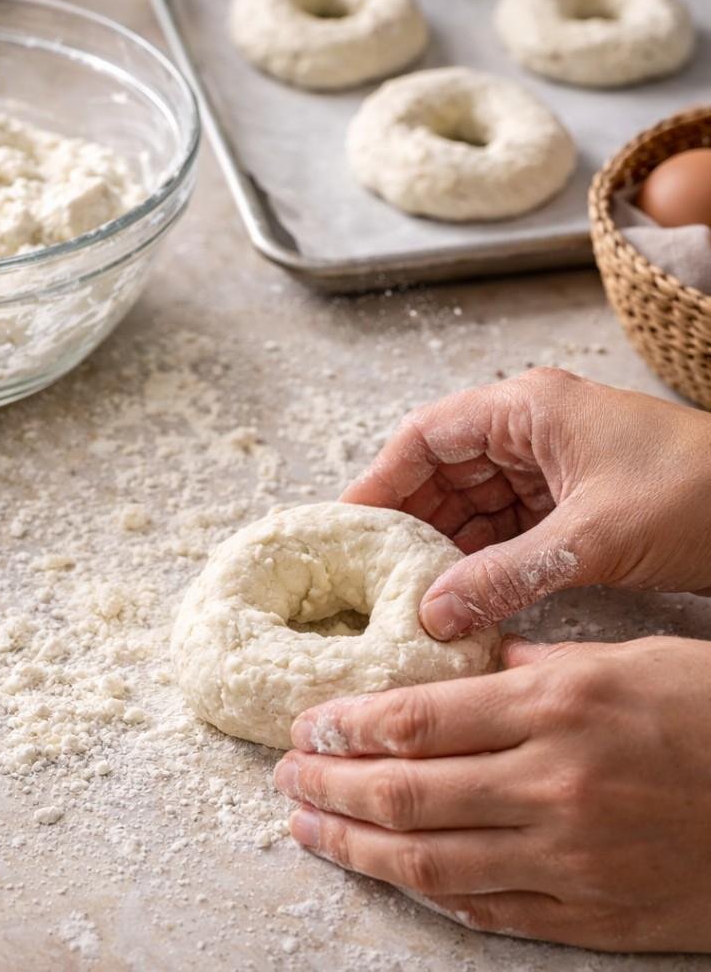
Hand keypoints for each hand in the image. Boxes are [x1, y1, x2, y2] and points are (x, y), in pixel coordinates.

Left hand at [274, 635, 710, 951]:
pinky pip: (488, 910)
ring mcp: (570, 860)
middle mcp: (552, 786)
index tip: (304, 724)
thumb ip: (532, 667)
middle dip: (330, 784)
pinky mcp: (593, 914)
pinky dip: (427, 891)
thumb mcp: (623, 660)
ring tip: (309, 827)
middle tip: (286, 775)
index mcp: (555, 709)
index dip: (345, 726)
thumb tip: (463, 664)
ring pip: (430, 860)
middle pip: (406, 793)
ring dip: (356, 846)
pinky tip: (389, 872)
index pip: (416, 720)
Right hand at [341, 368, 710, 639]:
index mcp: (526, 409)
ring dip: (443, 547)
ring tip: (409, 594)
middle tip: (372, 574)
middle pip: (441, 471)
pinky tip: (461, 596)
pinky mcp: (569, 501)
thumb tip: (432, 613)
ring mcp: (549, 465)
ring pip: (471, 504)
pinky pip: (505, 528)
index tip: (347, 527)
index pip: (425, 436)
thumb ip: (505, 573)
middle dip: (409, 522)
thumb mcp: (593, 538)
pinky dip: (481, 560)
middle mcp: (529, 430)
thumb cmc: (700, 494)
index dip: (381, 481)